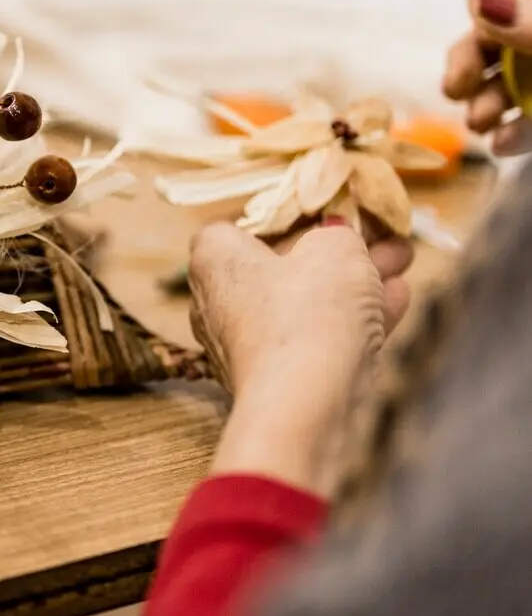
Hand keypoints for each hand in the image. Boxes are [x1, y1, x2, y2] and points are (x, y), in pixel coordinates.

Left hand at [188, 220, 412, 497]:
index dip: (276, 215)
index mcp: (213, 261)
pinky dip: (353, 319)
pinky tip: (398, 300)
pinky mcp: (275, 379)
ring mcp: (245, 345)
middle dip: (335, 249)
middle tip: (380, 235)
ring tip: (401, 262)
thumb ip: (338, 235)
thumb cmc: (308, 309)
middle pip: (279, 265)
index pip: (231, 226)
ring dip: (355, 283)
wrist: (305, 404)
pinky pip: (315, 338)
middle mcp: (218, 303)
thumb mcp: (335, 250)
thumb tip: (335, 238)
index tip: (318, 211)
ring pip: (305, 302)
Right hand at [444, 0, 531, 154]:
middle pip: (497, 35)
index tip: (476, 16)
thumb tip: (482, 0)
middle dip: (470, 62)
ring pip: (509, 78)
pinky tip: (502, 144)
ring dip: (484, 101)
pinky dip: (514, 131)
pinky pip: (531, 115)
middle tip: (455, 88)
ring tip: (478, 124)